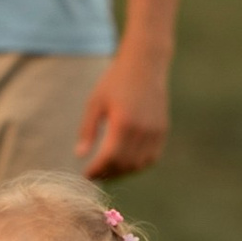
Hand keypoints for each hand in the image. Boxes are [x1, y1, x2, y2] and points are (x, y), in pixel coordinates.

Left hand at [76, 46, 169, 176]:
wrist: (145, 64)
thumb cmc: (115, 81)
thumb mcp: (95, 103)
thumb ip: (88, 130)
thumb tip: (80, 155)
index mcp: (123, 123)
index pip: (110, 158)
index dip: (97, 170)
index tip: (86, 174)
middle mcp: (142, 130)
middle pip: (124, 164)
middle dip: (108, 174)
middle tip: (95, 176)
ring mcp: (155, 131)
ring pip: (139, 164)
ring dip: (123, 172)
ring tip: (108, 172)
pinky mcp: (162, 130)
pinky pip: (151, 157)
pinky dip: (138, 165)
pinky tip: (125, 164)